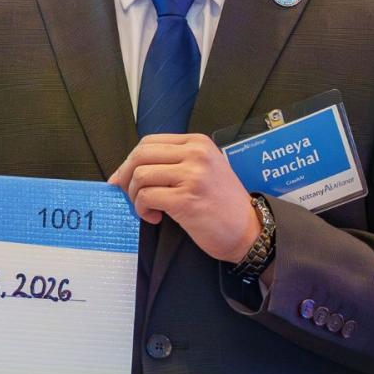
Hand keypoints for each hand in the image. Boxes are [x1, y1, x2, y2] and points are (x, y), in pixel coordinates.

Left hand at [109, 133, 259, 262]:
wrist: (249, 232)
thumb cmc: (222, 204)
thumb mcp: (203, 169)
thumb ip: (172, 163)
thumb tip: (126, 171)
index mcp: (198, 143)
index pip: (149, 142)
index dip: (130, 161)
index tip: (124, 177)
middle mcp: (196, 155)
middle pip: (140, 155)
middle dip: (126, 176)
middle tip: (130, 194)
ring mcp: (192, 176)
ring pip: (140, 175)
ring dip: (134, 195)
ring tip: (147, 207)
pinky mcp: (186, 199)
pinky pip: (146, 196)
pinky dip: (142, 209)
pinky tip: (155, 217)